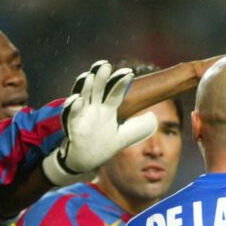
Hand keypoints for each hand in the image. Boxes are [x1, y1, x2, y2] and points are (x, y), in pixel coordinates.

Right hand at [42, 60, 157, 185]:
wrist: (85, 161)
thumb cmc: (102, 146)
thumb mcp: (123, 138)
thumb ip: (138, 128)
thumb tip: (154, 118)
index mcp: (107, 110)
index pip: (115, 93)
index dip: (120, 83)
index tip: (129, 73)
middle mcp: (93, 109)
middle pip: (97, 90)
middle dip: (100, 77)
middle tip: (105, 64)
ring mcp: (82, 117)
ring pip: (82, 98)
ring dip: (85, 87)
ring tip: (88, 76)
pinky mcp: (72, 128)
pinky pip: (71, 116)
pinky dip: (72, 108)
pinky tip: (76, 99)